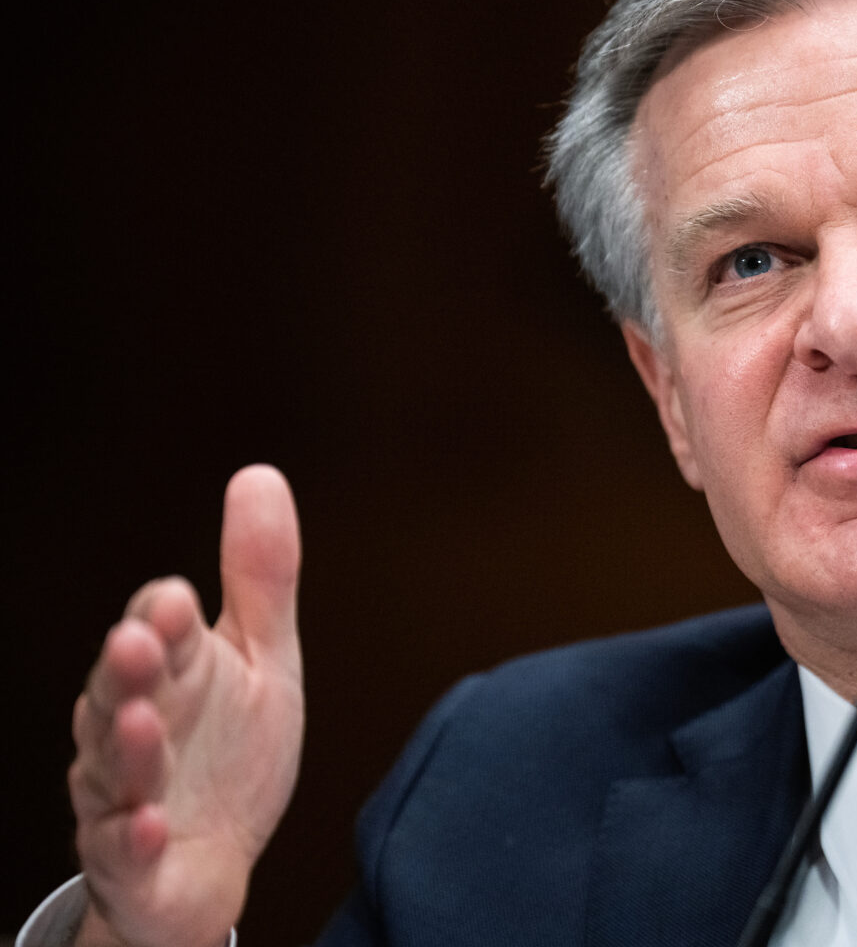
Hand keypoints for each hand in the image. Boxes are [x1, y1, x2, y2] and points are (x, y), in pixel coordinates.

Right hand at [68, 465, 304, 946]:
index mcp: (169, 675)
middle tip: (136, 643)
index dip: (161, 619)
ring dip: (125, 748)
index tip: (175, 597)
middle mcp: (133, 730)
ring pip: (113, 770)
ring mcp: (125, 798)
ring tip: (141, 723)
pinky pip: (126, 851)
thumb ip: (259, 578)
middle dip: (125, 670)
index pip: (157, 635)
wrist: (207, 867)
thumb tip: (259, 473)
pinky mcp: (134, 862)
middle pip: (119, 695)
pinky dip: (134, 838)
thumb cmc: (228, 755)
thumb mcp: (261, 659)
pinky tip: (150, 824)